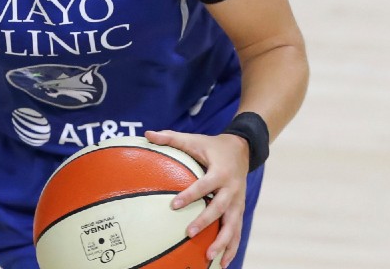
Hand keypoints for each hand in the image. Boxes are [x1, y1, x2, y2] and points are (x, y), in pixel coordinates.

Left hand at [146, 129, 248, 267]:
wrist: (243, 150)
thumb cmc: (212, 146)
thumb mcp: (194, 139)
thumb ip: (171, 138)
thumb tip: (147, 134)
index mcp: (220, 172)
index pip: (205, 185)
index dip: (190, 195)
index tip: (174, 205)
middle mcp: (232, 189)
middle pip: (220, 208)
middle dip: (205, 222)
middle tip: (189, 233)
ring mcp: (238, 202)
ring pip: (233, 226)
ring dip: (223, 243)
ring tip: (210, 258)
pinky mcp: (240, 211)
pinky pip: (237, 232)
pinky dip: (231, 248)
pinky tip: (222, 264)